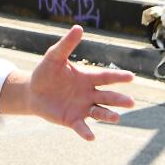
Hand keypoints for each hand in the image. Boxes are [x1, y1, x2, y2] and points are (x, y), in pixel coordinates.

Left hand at [0, 25, 135, 140]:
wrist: (32, 91)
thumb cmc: (46, 72)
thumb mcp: (54, 57)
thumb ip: (67, 44)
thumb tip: (78, 28)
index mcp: (87, 78)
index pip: (105, 77)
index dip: (118, 77)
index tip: (131, 76)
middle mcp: (89, 94)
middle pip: (107, 97)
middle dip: (119, 100)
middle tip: (131, 102)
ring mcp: (82, 108)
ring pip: (100, 112)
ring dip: (108, 115)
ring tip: (116, 117)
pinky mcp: (72, 120)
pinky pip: (82, 127)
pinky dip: (86, 131)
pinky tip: (91, 137)